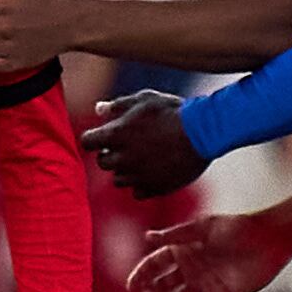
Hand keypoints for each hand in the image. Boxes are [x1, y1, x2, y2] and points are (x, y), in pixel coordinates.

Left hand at [83, 90, 206, 196]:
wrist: (205, 131)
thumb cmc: (173, 111)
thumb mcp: (145, 99)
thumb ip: (118, 105)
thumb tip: (98, 110)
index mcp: (115, 135)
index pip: (86, 142)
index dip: (94, 138)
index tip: (104, 135)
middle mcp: (122, 158)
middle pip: (102, 162)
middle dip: (110, 154)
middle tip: (127, 145)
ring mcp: (138, 176)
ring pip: (118, 180)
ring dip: (125, 170)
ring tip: (142, 158)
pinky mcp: (155, 188)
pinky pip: (137, 192)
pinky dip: (142, 184)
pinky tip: (153, 171)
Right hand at [127, 212, 291, 291]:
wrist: (270, 239)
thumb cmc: (237, 228)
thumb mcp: (203, 227)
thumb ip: (175, 235)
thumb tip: (147, 236)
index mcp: (184, 250)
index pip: (156, 264)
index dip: (142, 274)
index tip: (132, 285)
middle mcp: (192, 268)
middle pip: (164, 285)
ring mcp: (205, 284)